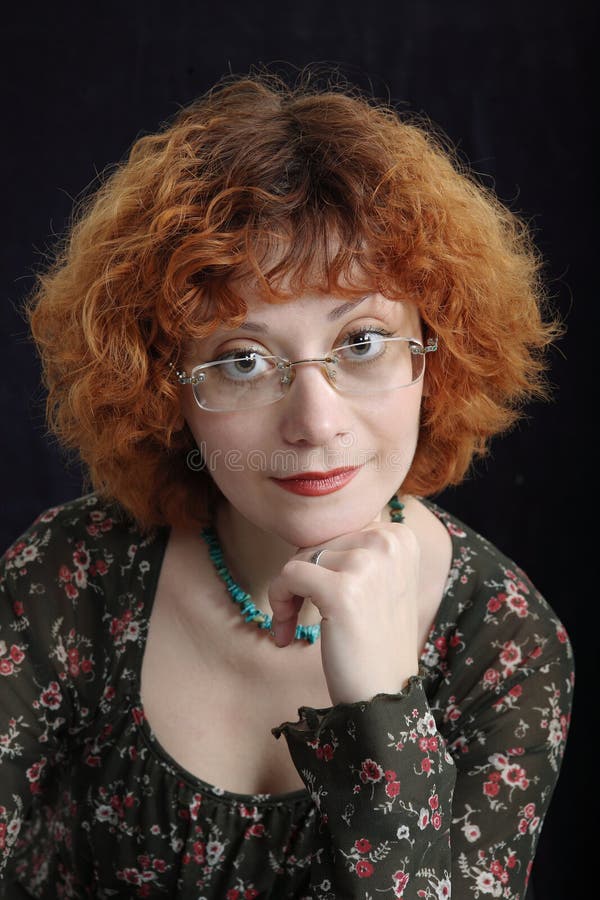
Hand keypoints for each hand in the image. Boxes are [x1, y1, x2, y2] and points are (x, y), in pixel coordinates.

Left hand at [267, 523, 420, 705]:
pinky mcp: (342, 589)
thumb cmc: (374, 641)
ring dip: (287, 594)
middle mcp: (390, 541)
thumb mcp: (380, 581)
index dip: (320, 562)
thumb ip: (357, 546)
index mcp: (401, 535)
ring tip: (292, 627)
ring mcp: (368, 564)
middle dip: (300, 578)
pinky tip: (285, 634)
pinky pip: (288, 576)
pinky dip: (278, 603)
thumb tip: (313, 519)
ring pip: (299, 558)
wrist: (385, 698)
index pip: (338, 529)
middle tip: (297, 616)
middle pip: (317, 541)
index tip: (317, 596)